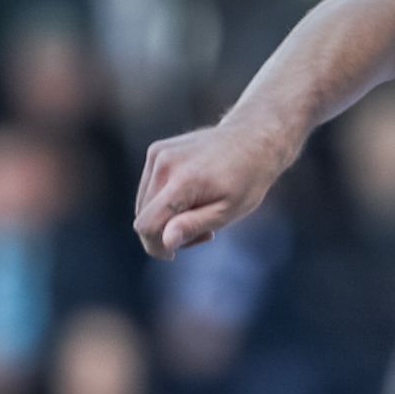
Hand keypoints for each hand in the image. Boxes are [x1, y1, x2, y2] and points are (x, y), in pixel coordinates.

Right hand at [134, 118, 291, 257]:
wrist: (252, 139)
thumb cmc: (246, 180)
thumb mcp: (227, 211)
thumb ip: (194, 226)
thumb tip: (165, 242)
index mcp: (182, 181)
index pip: (147, 225)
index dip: (155, 247)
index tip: (174, 254)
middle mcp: (164, 163)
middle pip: (143, 216)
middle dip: (165, 231)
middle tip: (202, 231)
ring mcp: (158, 154)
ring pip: (143, 203)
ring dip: (164, 216)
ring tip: (198, 212)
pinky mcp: (156, 150)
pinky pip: (148, 188)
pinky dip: (163, 199)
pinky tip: (191, 196)